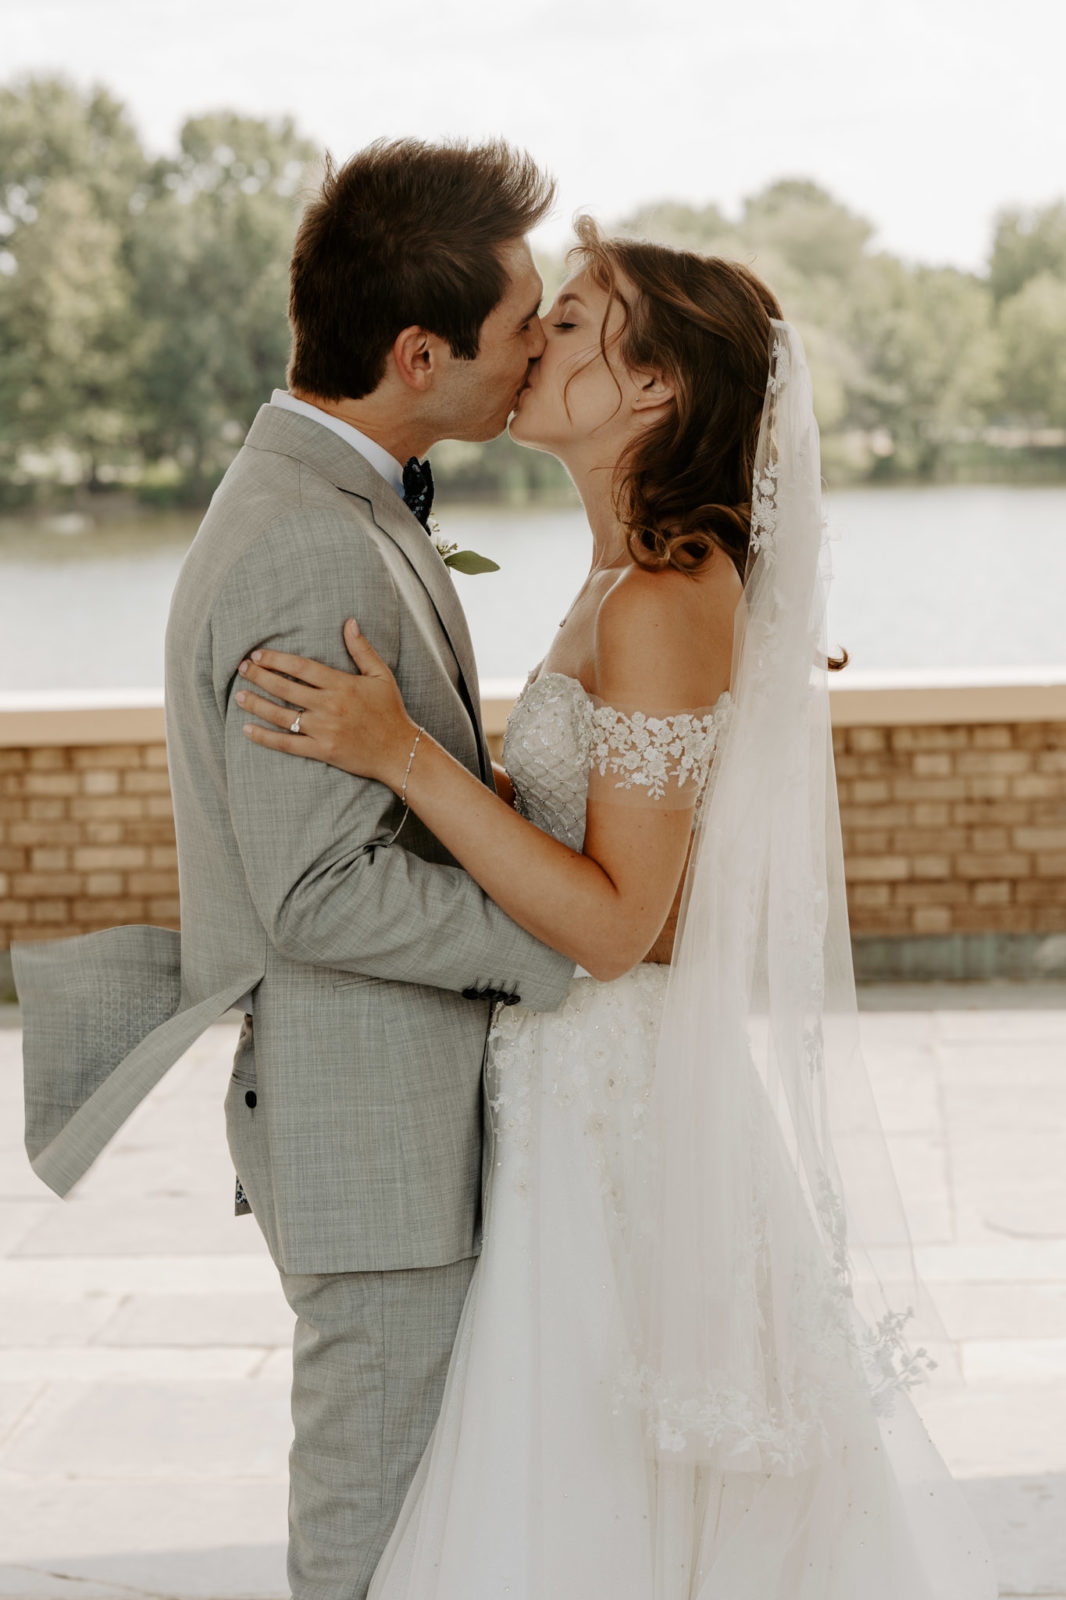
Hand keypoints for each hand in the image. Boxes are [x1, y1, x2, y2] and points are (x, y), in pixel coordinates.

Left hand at [236, 620, 416, 788]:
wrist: (400, 751)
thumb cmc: (391, 712)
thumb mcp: (381, 676)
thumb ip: (362, 649)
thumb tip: (349, 622)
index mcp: (342, 685)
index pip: (301, 668)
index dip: (276, 659)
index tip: (258, 654)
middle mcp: (329, 706)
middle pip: (285, 688)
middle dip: (260, 676)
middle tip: (242, 668)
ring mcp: (324, 729)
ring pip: (281, 715)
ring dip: (257, 704)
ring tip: (239, 695)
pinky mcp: (322, 750)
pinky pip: (287, 744)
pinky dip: (265, 737)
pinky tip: (247, 729)